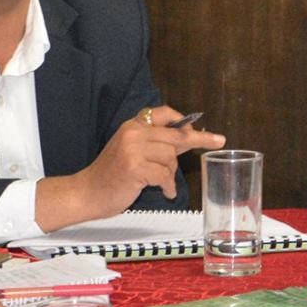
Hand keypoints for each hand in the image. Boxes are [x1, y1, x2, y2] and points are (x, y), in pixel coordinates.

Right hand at [35, 105, 223, 228]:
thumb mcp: (131, 150)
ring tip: (164, 185)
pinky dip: (168, 186)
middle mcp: (133, 133)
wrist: (87, 192)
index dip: (183, 120)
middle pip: (175, 136)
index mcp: (132, 126)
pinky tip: (165, 193)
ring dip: (172, 175)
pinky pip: (164, 176)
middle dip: (199, 139)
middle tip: (219, 142)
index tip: (199, 126)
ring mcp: (133, 149)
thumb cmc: (111, 175)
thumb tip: (188, 138)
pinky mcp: (135, 168)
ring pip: (171, 158)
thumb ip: (155, 143)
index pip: (163, 113)